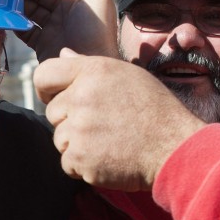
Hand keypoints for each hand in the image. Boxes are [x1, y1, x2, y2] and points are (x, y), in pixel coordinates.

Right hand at [16, 0, 119, 61]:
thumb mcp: (96, 0)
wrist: (89, 69)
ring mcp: (53, 28)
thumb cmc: (97, 34)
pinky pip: (25, 30)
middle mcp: (66, 11)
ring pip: (31, 9)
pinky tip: (6, 15)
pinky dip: (15, 22)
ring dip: (18, 1)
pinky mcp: (43, 45)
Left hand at [34, 50, 203, 191]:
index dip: (46, 89)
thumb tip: (63, 54)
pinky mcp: (79, 158)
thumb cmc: (155, 111)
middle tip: (102, 126)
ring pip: (59, 139)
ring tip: (109, 142)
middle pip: (53, 112)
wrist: (175, 148)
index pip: (44, 74)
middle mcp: (82, 96)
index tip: (54, 98)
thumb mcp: (128, 76)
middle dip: (70, 121)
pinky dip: (83, 166)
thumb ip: (90, 66)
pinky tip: (108, 158)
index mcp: (93, 71)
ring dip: (77, 145)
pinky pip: (67, 163)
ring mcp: (79, 129)